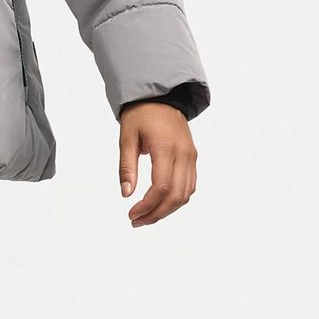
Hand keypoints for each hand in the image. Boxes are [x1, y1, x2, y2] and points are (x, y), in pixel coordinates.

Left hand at [118, 102, 197, 227]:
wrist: (161, 97)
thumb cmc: (141, 115)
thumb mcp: (126, 138)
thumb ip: (127, 167)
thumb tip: (126, 194)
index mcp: (165, 147)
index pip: (161, 187)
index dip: (147, 205)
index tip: (132, 214)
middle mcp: (183, 154)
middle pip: (176, 195)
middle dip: (156, 213)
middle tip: (137, 221)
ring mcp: (191, 156)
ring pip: (185, 194)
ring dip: (167, 210)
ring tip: (146, 217)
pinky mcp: (192, 158)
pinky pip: (189, 186)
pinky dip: (176, 199)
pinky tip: (160, 205)